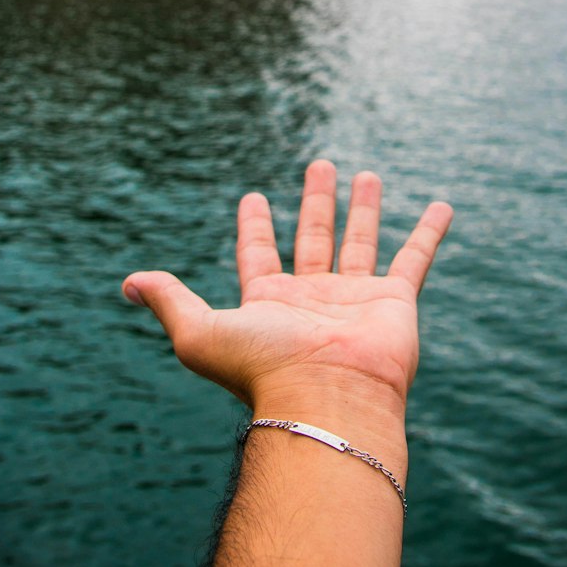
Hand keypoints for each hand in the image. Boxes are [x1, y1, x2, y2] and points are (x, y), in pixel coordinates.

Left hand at [121, 160, 452, 413]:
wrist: (327, 401)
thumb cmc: (262, 371)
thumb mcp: (199, 332)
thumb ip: (168, 300)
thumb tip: (125, 283)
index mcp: (269, 303)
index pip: (260, 255)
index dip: (255, 227)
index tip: (253, 197)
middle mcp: (312, 299)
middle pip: (313, 238)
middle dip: (315, 202)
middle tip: (318, 165)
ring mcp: (356, 300)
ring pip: (360, 242)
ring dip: (363, 208)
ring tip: (366, 175)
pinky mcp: (395, 302)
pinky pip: (415, 258)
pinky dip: (429, 232)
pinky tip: (442, 207)